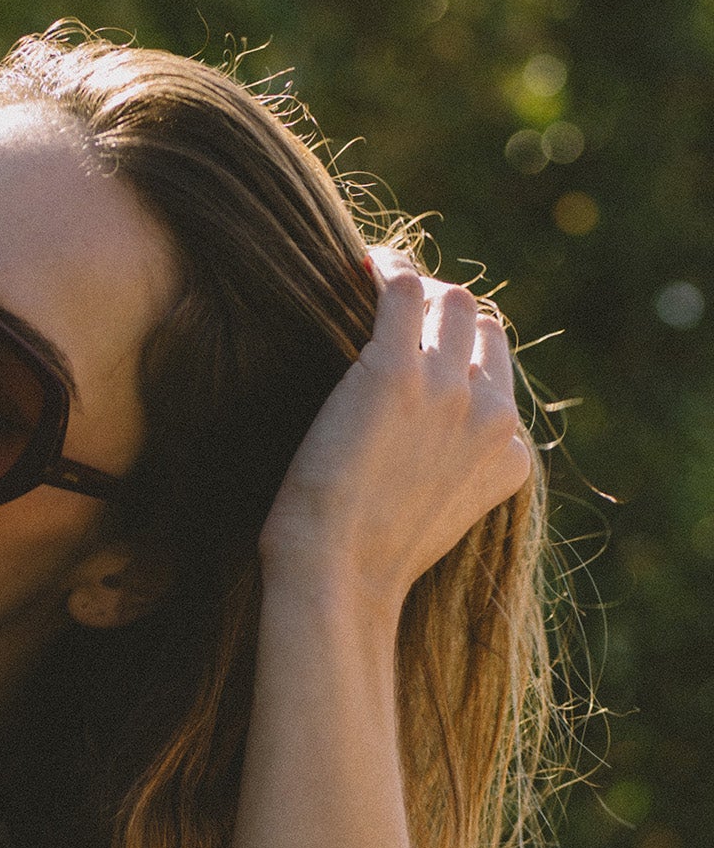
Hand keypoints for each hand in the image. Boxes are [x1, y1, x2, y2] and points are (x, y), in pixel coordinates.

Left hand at [259, 247, 532, 616]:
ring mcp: (450, 389)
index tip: (422, 356)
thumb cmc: (364, 564)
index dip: (459, 360)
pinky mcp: (398, 371)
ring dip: (420, 291)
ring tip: (377, 286)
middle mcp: (493, 417)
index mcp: (509, 458)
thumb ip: (449, 475)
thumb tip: (421, 451)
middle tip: (395, 319)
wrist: (337, 578)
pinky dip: (387, 269)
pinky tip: (360, 268)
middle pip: (483, 332)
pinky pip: (406, 290)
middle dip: (444, 319)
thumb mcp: (434, 521)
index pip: (497, 381)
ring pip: (453, 302)